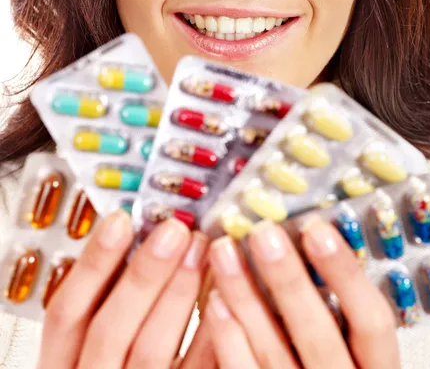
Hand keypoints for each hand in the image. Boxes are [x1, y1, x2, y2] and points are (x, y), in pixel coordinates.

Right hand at [36, 211, 211, 368]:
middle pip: (111, 329)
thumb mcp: (88, 345)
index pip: (67, 313)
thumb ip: (105, 301)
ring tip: (203, 249)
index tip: (122, 220)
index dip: (93, 264)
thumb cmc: (109, 368)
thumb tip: (137, 236)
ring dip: (179, 295)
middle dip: (144, 274)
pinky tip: (223, 295)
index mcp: (62, 365)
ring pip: (151, 350)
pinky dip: (209, 334)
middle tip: (176, 231)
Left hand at [204, 216, 400, 368]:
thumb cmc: (330, 364)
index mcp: (375, 365)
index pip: (371, 320)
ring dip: (246, 297)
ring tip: (224, 250)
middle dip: (288, 278)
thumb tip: (309, 235)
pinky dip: (228, 338)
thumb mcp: (351, 345)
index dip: (345, 274)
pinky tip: (215, 300)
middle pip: (317, 333)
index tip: (316, 229)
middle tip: (262, 232)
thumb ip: (339, 307)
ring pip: (274, 351)